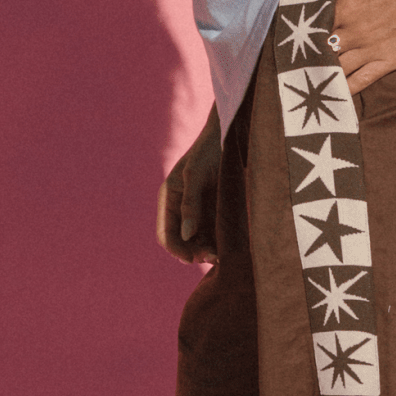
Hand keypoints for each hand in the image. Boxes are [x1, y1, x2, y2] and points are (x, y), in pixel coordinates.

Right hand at [157, 103, 221, 262]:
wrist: (229, 136)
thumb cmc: (208, 151)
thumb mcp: (196, 175)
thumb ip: (190, 204)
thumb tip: (187, 235)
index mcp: (169, 198)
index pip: (166, 235)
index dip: (177, 250)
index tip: (193, 259)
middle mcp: (181, 208)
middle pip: (182, 242)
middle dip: (194, 253)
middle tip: (214, 257)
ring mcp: (198, 210)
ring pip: (198, 242)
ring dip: (207, 250)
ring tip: (222, 254)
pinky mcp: (214, 210)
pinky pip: (212, 234)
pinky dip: (218, 242)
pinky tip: (228, 246)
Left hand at [302, 0, 395, 91]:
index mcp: (346, 7)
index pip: (312, 25)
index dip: (302, 30)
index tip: (293, 35)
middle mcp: (355, 32)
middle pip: (322, 49)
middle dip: (308, 55)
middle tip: (295, 61)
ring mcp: (372, 49)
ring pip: (338, 68)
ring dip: (322, 73)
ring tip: (308, 80)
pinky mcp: (390, 61)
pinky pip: (362, 81)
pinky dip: (346, 88)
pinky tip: (334, 94)